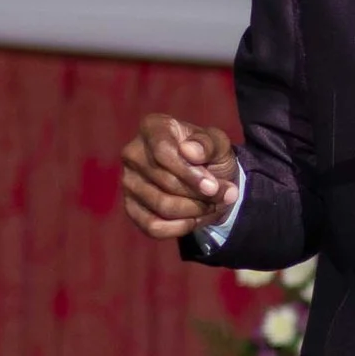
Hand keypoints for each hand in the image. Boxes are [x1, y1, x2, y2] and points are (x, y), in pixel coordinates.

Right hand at [123, 114, 241, 240]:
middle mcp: (133, 153)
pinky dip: (180, 228)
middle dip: (201, 195)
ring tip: (212, 205)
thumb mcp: (218, 144)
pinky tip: (195, 219)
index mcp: (152, 127)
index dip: (190, 174)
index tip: (213, 186)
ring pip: (162, 206)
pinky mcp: (131, 208)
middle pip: (165, 182)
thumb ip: (208, 144)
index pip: (163, 153)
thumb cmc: (209, 155)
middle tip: (225, 196)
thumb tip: (189, 151)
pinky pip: (153, 227)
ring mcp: (129, 182)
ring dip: (195, 211)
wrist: (207, 179)